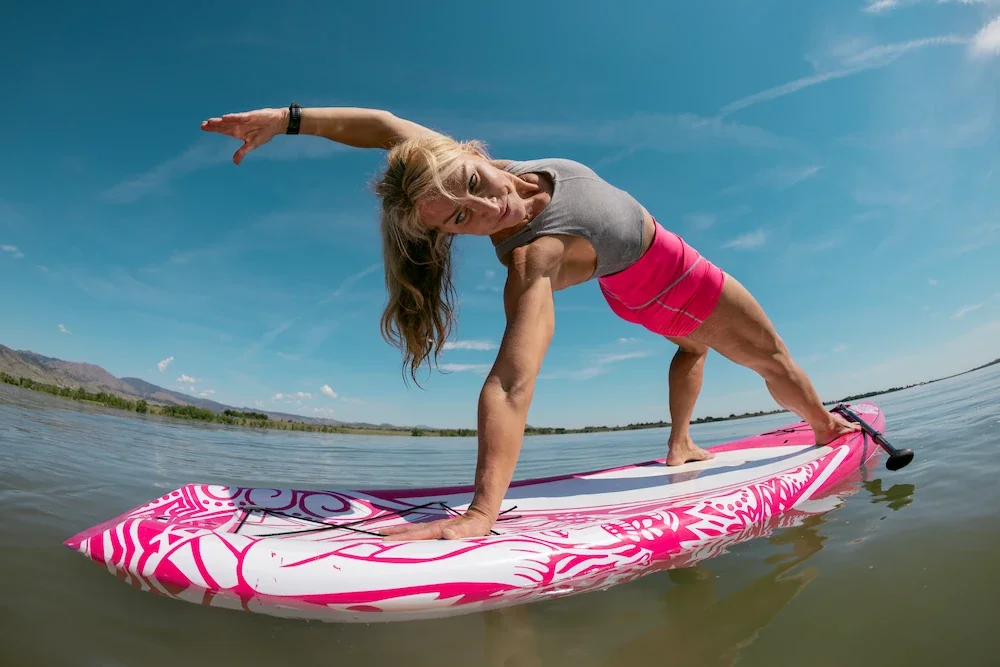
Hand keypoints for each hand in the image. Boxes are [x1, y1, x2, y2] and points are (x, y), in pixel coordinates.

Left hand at [200, 108, 288, 164]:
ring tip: (210, 122)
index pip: (223, 130)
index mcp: (238, 132)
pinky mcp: (250, 116)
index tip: (203, 127)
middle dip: (213, 125)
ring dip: (220, 122)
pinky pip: (240, 117)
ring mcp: (243, 120)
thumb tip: (235, 163)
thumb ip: (242, 152)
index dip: (213, 129)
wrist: (276, 124)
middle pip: (223, 126)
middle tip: (202, 125)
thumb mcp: (252, 145)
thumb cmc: (265, 133)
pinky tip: (225, 118)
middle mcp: (238, 125)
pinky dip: (233, 118)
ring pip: (229, 121)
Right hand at [380, 506, 494, 540]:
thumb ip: (461, 533)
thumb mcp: (473, 531)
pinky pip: (420, 532)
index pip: (418, 535)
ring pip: (414, 530)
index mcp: (440, 530)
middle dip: (395, 534)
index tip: (386, 540)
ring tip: (385, 534)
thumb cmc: (478, 527)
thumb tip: (446, 533)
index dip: (402, 538)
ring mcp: (436, 527)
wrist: (482, 513)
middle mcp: (435, 527)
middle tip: (378, 537)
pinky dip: (409, 533)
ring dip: (400, 533)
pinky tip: (404, 536)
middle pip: (412, 531)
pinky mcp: (438, 530)